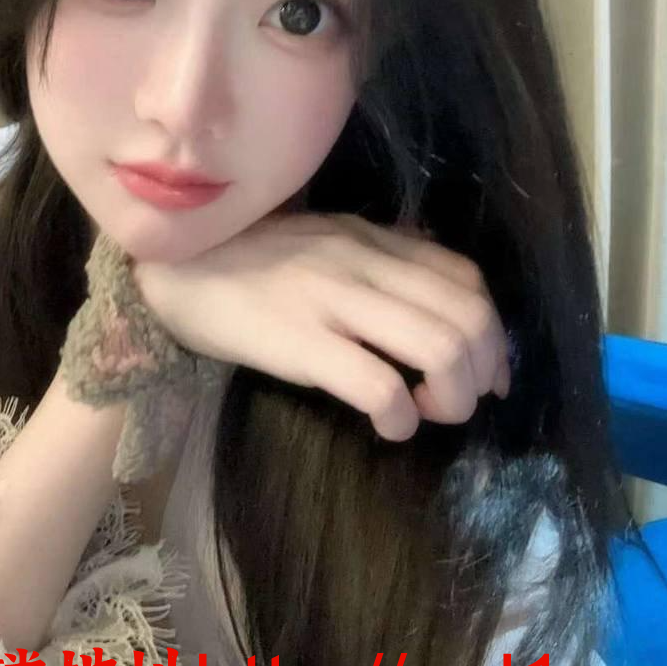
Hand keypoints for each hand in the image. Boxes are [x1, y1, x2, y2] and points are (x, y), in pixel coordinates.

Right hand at [132, 212, 509, 441]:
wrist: (173, 270)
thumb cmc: (249, 262)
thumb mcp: (325, 241)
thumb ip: (378, 258)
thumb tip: (434, 299)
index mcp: (372, 240)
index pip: (467, 279)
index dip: (493, 335)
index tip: (486, 374)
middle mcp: (363, 263)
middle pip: (467, 318)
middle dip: (482, 373)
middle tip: (458, 402)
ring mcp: (333, 301)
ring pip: (439, 348)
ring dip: (453, 397)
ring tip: (428, 413)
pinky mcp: (301, 343)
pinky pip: (379, 384)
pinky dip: (401, 416)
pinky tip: (390, 425)